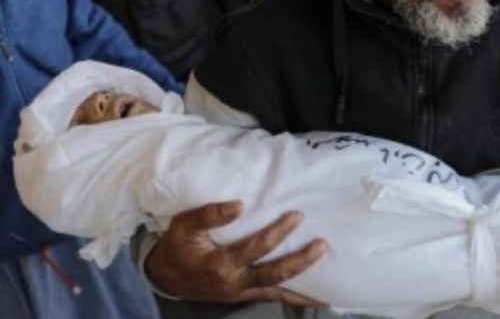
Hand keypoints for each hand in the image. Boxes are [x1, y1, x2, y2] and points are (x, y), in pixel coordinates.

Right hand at [145, 201, 326, 304]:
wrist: (166, 276)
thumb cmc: (177, 246)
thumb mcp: (183, 225)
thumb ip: (209, 214)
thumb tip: (239, 205)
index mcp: (220, 264)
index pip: (256, 248)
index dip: (278, 232)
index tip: (297, 215)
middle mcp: (234, 283)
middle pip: (274, 274)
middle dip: (300, 260)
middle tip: (321, 244)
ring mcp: (241, 293)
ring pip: (278, 291)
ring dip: (303, 287)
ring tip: (330, 283)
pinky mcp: (246, 295)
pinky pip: (274, 297)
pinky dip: (295, 298)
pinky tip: (316, 296)